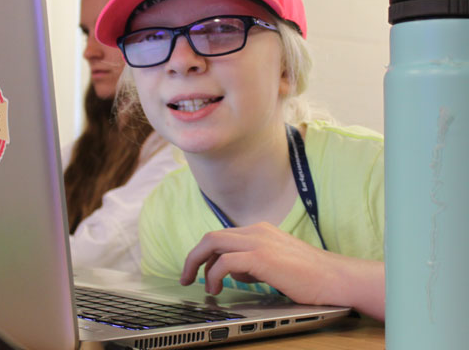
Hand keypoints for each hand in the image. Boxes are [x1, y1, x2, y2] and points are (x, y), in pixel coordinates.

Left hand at [180, 222, 384, 319]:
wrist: (336, 279)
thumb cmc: (309, 276)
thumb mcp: (274, 265)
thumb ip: (251, 264)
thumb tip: (231, 272)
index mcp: (260, 231)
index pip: (222, 236)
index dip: (204, 254)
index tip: (196, 271)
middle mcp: (257, 231)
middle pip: (211, 236)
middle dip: (193, 257)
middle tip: (185, 277)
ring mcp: (259, 242)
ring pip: (212, 243)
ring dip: (198, 264)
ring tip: (200, 286)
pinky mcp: (262, 257)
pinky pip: (224, 261)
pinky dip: (214, 275)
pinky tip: (218, 289)